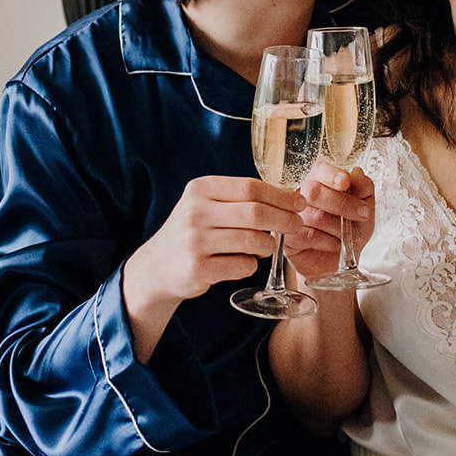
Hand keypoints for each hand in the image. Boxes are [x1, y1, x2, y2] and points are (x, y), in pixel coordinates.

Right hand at [122, 176, 306, 358]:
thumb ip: (238, 199)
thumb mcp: (205, 205)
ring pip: (252, 241)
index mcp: (200, 189)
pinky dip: (252, 264)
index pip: (250, 187)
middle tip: (297, 225)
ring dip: (269, 245)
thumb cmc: (192, 233)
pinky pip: (243, 265)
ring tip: (268, 246)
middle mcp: (195, 212)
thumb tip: (288, 196)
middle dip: (284, 219)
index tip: (299, 202)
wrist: (155, 268)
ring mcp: (195, 241)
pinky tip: (244, 261)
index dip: (280, 195)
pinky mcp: (198, 269)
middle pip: (255, 213)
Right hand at [284, 163, 374, 283]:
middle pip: (314, 191)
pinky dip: (326, 241)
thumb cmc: (349, 233)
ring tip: (346, 235)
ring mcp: (290, 216)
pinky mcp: (286, 237)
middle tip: (362, 214)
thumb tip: (357, 173)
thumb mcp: (364, 211)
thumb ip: (364, 190)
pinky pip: (306, 235)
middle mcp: (301, 196)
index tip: (346, 182)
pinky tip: (333, 244)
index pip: (320, 170)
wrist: (339, 264)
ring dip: (337, 227)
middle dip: (342, 204)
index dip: (332, 175)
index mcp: (319, 183)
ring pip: (312, 215)